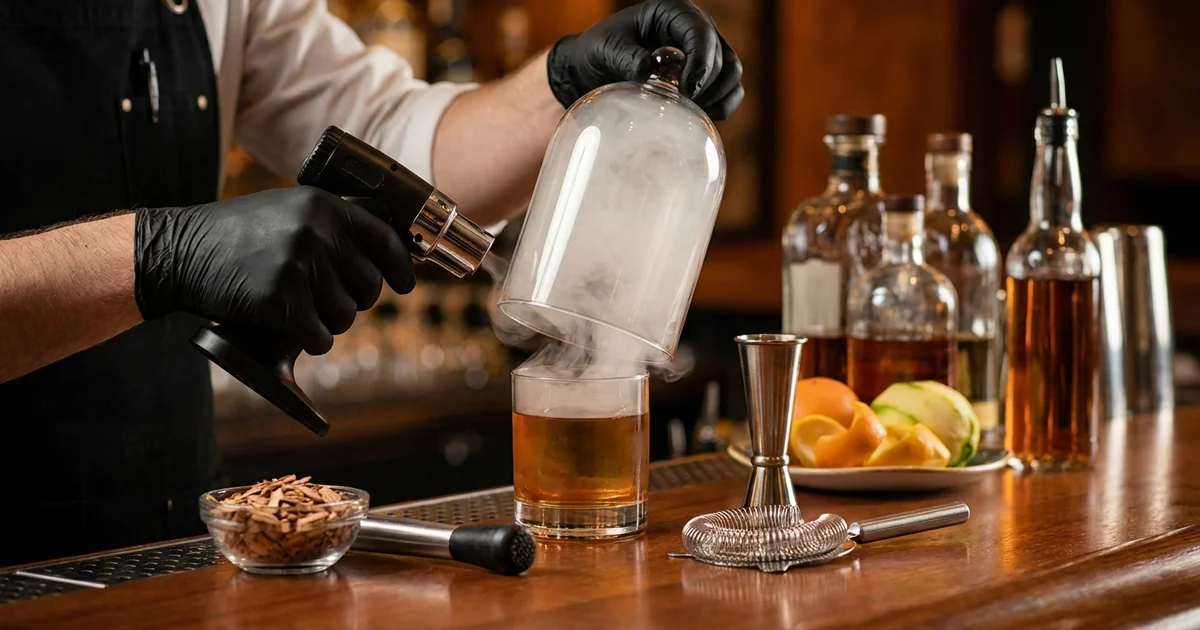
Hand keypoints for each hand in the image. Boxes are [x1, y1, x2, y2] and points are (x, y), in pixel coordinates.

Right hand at [134, 187, 414, 354]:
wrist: (178, 250)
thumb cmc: (236, 234)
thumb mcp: (289, 208)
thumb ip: (333, 220)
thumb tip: (390, 240)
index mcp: (325, 206)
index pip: (387, 241)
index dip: (401, 269)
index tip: (404, 285)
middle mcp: (318, 232)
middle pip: (369, 286)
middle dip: (354, 300)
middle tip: (325, 300)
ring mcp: (300, 266)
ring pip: (346, 316)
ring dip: (329, 322)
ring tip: (300, 309)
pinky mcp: (280, 301)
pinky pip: (320, 337)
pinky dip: (311, 340)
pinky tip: (291, 330)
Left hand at [546, 0, 743, 120]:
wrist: (596, 67)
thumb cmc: (601, 50)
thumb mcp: (606, 48)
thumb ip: (625, 56)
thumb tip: (647, 71)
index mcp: (675, 13)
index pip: (702, 34)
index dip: (702, 62)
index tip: (688, 90)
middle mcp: (696, 29)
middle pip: (724, 57)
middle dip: (708, 85)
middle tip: (683, 105)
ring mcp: (706, 52)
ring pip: (732, 74)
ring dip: (719, 97)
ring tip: (691, 112)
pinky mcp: (707, 75)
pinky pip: (730, 91)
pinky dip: (722, 107)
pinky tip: (700, 116)